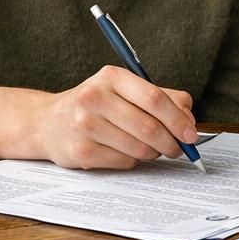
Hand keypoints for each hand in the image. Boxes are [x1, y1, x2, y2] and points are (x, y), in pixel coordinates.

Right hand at [34, 65, 197, 169]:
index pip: (154, 98)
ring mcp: (85, 125)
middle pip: (149, 127)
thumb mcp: (125, 89)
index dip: (178, 119)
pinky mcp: (80, 151)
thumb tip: (189, 121)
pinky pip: (124, 162)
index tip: (191, 134)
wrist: (47, 122)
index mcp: (111, 77)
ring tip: (151, 148)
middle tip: (179, 148)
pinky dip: (133, 160)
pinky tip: (125, 151)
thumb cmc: (97, 105)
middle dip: (171, 142)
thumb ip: (162, 98)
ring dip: (153, 153)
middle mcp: (94, 98)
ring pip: (139, 148)